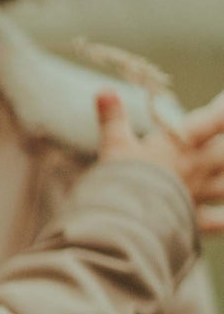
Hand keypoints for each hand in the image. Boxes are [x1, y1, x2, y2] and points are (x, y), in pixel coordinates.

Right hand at [96, 89, 223, 233]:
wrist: (122, 222)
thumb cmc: (119, 180)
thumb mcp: (113, 147)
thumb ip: (113, 118)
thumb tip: (103, 91)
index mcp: (181, 144)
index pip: (214, 119)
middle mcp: (196, 167)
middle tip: (223, 144)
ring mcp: (197, 194)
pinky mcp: (190, 220)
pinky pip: (216, 221)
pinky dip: (223, 220)